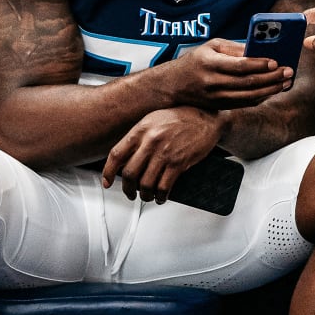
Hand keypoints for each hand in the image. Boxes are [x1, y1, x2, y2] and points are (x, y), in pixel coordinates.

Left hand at [100, 106, 219, 201]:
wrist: (206, 117)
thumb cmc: (181, 117)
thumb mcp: (153, 120)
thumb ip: (138, 136)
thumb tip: (125, 157)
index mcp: (141, 130)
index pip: (116, 155)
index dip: (108, 172)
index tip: (107, 182)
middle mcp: (150, 142)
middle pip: (129, 173)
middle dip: (127, 188)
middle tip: (130, 193)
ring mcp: (164, 153)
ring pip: (145, 184)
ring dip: (144, 195)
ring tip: (147, 196)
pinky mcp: (179, 163)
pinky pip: (164, 187)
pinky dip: (160, 196)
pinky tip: (161, 197)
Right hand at [170, 38, 292, 108]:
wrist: (173, 85)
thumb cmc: (195, 61)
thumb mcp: (211, 47)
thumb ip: (234, 48)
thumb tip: (259, 49)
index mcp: (210, 64)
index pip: (239, 66)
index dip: (260, 64)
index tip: (276, 61)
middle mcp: (213, 82)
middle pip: (248, 83)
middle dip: (271, 78)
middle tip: (288, 71)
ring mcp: (217, 97)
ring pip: (249, 96)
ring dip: (270, 90)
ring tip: (285, 82)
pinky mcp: (220, 106)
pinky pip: (245, 103)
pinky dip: (261, 97)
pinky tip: (272, 90)